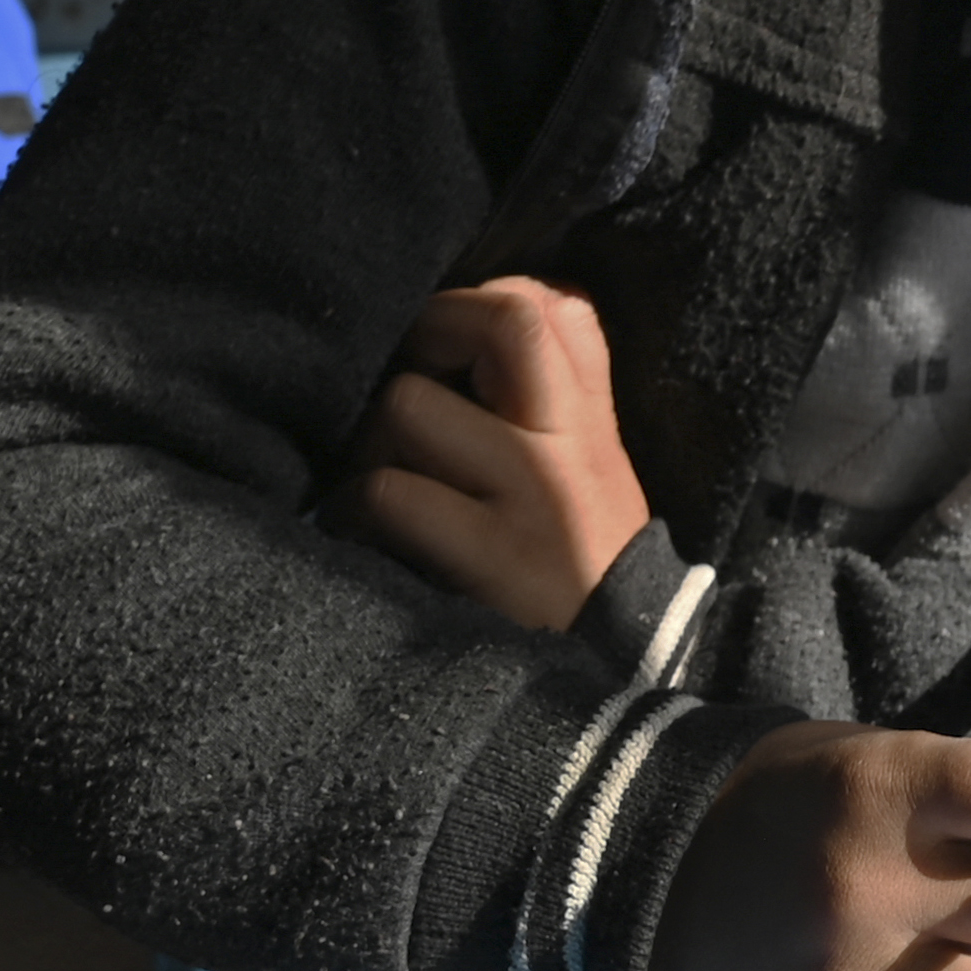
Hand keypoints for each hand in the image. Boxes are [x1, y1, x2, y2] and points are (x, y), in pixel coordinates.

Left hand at [334, 277, 653, 630]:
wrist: (618, 668)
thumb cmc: (577, 562)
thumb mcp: (586, 470)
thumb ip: (542, 403)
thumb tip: (438, 338)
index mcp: (593, 416)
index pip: (549, 302)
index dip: (478, 302)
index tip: (445, 347)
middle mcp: (573, 442)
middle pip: (504, 319)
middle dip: (428, 331)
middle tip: (401, 385)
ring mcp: (537, 495)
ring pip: (410, 405)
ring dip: (369, 443)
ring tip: (373, 480)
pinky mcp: (496, 556)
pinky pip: (388, 494)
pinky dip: (352, 510)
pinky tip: (361, 533)